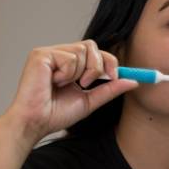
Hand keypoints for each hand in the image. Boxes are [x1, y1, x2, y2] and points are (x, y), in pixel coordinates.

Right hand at [3, 39, 137, 144]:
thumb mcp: (89, 100)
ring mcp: (49, 53)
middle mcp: (59, 55)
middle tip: (87, 83)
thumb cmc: (55, 114)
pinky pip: (69, 57)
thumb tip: (133, 81)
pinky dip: (67, 74)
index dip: (109, 61)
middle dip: (97, 66)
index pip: (95, 52)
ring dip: (79, 73)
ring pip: (82, 50)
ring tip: (63, 86)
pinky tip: (53, 83)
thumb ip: (109, 89)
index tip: (115, 76)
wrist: (36, 122)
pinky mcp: (41, 54)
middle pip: (91, 45)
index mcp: (69, 64)